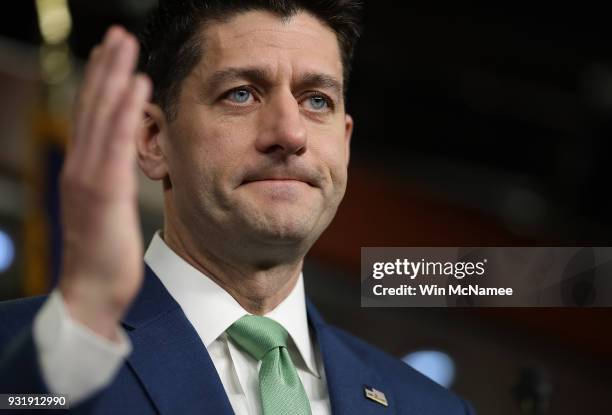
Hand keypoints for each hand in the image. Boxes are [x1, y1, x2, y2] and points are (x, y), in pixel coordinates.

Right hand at [58, 26, 150, 340]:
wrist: (92, 293)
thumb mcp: (107, 212)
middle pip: (92, 107)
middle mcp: (81, 167)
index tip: (112, 56)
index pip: (92, 119)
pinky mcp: (103, 191)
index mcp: (85, 172)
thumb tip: (119, 168)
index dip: (100, 84)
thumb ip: (109, 184)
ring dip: (113, 77)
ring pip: (100, 116)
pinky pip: (115, 142)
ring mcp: (88, 177)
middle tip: (117, 35)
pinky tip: (137, 84)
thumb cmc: (105, 257)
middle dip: (105, 68)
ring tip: (125, 45)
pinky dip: (125, 110)